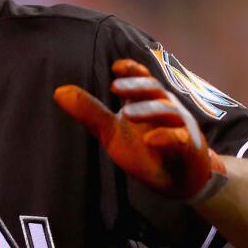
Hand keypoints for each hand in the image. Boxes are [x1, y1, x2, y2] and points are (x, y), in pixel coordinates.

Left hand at [54, 59, 226, 202]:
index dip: (132, 69)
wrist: (179, 181)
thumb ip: (91, 113)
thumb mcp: (113, 132)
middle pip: (154, 90)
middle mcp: (167, 108)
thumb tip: (58, 91)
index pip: (142, 78)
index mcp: (148, 101)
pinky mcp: (189, 149)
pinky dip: (168, 138)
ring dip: (148, 110)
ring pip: (168, 111)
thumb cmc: (146, 150)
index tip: (115, 66)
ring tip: (126, 114)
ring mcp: (180, 127)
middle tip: (115, 87)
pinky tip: (152, 140)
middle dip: (136, 87)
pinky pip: (181, 139)